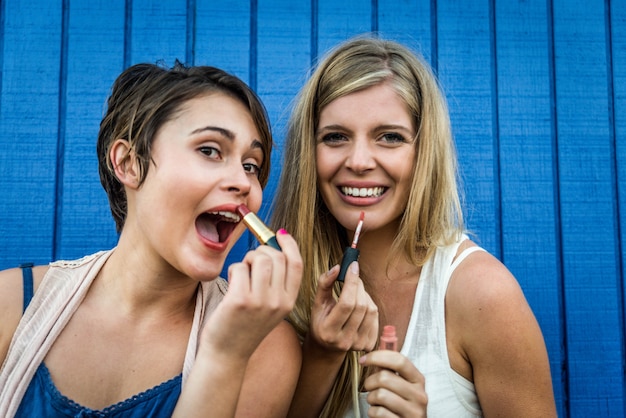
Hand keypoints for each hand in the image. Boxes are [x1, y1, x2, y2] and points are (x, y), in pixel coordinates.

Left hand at [199, 230, 301, 360]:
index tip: (279, 234)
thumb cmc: (244, 325)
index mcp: (289, 301)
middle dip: (260, 252)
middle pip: (276, 257)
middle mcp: (278, 302)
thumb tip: (274, 244)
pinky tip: (231, 283)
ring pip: (258, 259)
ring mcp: (260, 302)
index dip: (289, 244)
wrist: (227, 355)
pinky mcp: (240, 301)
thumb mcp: (270, 307)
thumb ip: (276, 282)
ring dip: (246, 259)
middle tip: (249, 262)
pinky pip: (238, 268)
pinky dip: (233, 270)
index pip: (297, 263)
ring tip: (240, 273)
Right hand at [309, 261, 377, 352]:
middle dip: (358, 285)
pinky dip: (370, 305)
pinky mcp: (368, 344)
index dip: (351, 282)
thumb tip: (337, 268)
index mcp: (328, 331)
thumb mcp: (318, 303)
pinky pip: (376, 317)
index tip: (353, 266)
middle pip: (360, 306)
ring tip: (355, 292)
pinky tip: (360, 305)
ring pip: (371, 310)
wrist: (327, 347)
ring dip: (364, 295)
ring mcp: (358, 344)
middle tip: (353, 276)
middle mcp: (344, 341)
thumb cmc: (321, 321)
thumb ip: (324, 284)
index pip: (346, 303)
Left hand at [360, 351, 426, 416]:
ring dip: (371, 398)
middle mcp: (419, 395)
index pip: (399, 361)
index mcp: (418, 380)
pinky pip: (378, 412)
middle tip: (370, 388)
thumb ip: (390, 371)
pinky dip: (372, 412)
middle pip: (384, 377)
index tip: (363, 359)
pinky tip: (379, 413)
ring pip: (380, 395)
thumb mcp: (401, 386)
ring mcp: (413, 411)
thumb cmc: (401, 404)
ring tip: (376, 402)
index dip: (378, 357)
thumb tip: (373, 356)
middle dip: (370, 382)